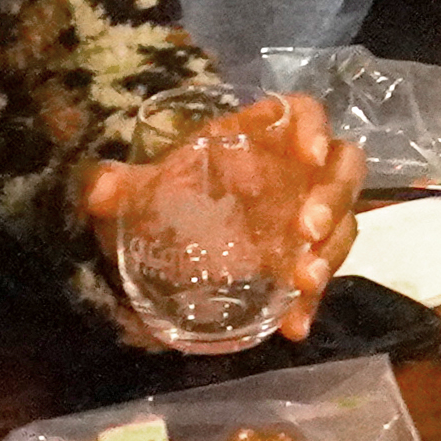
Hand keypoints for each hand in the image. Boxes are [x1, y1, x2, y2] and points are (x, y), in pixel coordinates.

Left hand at [82, 93, 365, 345]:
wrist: (165, 233)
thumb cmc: (167, 192)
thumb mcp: (142, 188)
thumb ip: (120, 186)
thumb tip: (97, 192)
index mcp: (260, 137)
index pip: (302, 113)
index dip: (314, 128)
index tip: (309, 155)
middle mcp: (294, 172)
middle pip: (342, 170)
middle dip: (333, 199)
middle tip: (308, 233)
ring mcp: (305, 215)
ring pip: (343, 224)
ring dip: (331, 254)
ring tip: (304, 284)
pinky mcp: (302, 258)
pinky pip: (321, 274)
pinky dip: (312, 302)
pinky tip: (294, 327)